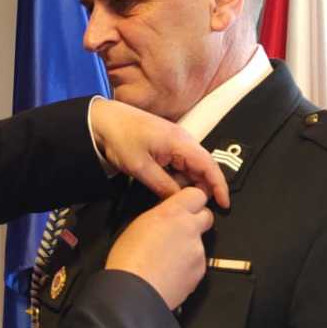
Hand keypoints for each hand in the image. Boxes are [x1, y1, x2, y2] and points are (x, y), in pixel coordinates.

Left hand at [88, 98, 230, 208]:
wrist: (102, 121)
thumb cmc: (120, 139)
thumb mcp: (140, 168)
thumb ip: (163, 186)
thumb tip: (181, 201)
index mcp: (181, 142)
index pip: (209, 165)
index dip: (219, 186)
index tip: (224, 204)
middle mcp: (183, 140)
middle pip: (203, 168)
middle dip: (201, 188)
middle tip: (190, 206)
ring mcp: (176, 142)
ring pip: (191, 167)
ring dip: (187, 184)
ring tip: (172, 196)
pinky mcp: (167, 145)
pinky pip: (181, 164)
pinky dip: (178, 177)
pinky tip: (167, 186)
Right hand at [107, 187, 215, 310]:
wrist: (135, 294)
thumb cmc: (129, 263)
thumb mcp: (137, 226)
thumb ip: (159, 216)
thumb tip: (165, 216)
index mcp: (172, 214)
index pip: (196, 194)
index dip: (192, 201)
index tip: (186, 206)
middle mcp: (189, 229)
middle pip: (207, 216)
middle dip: (197, 221)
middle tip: (180, 230)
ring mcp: (198, 251)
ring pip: (201, 242)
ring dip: (189, 247)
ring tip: (167, 259)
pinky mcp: (200, 271)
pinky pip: (198, 263)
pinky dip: (189, 266)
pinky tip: (171, 272)